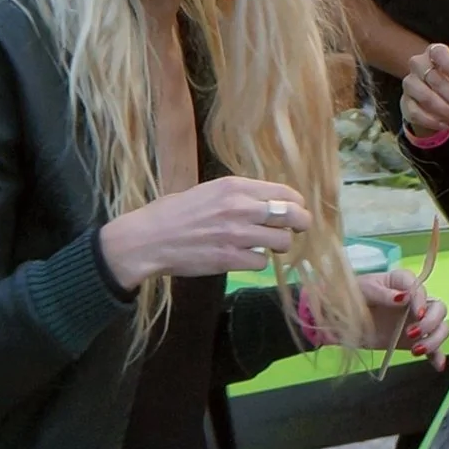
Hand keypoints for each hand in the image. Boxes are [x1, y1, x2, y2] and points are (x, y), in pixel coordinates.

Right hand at [97, 177, 306, 288]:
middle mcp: (240, 207)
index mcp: (234, 186)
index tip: (296, 210)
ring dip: (279, 245)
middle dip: (300, 223)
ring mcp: (236, 235)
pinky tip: (245, 257)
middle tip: (298, 229)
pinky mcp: (230, 260)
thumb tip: (266, 202)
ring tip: (269, 246)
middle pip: (292, 215)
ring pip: (282, 241)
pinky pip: (262, 262)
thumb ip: (238, 195)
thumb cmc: (174, 213)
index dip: (296, 203)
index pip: (285, 192)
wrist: (148, 239)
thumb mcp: (208, 191)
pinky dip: (257, 262)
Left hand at [352, 270, 448, 368]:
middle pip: (438, 308)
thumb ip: (382, 293)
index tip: (416, 313)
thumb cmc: (353, 297)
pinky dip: (437, 356)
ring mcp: (417, 321)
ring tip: (416, 351)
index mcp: (403, 282)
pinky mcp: (414, 340)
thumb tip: (403, 297)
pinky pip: (432, 348)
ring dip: (434, 340)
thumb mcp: (363, 290)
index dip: (421, 300)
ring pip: (440, 327)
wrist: (344, 319)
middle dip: (430, 322)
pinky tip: (438, 365)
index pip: (420, 288)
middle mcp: (416, 301)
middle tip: (411, 333)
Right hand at [398, 46, 448, 146]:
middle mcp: (419, 66)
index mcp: (435, 54)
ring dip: (443, 109)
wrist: (432, 101)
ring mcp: (409, 84)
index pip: (439, 53)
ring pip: (422, 95)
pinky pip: (415, 112)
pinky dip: (432, 120)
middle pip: (432, 77)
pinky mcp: (405, 103)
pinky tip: (447, 125)